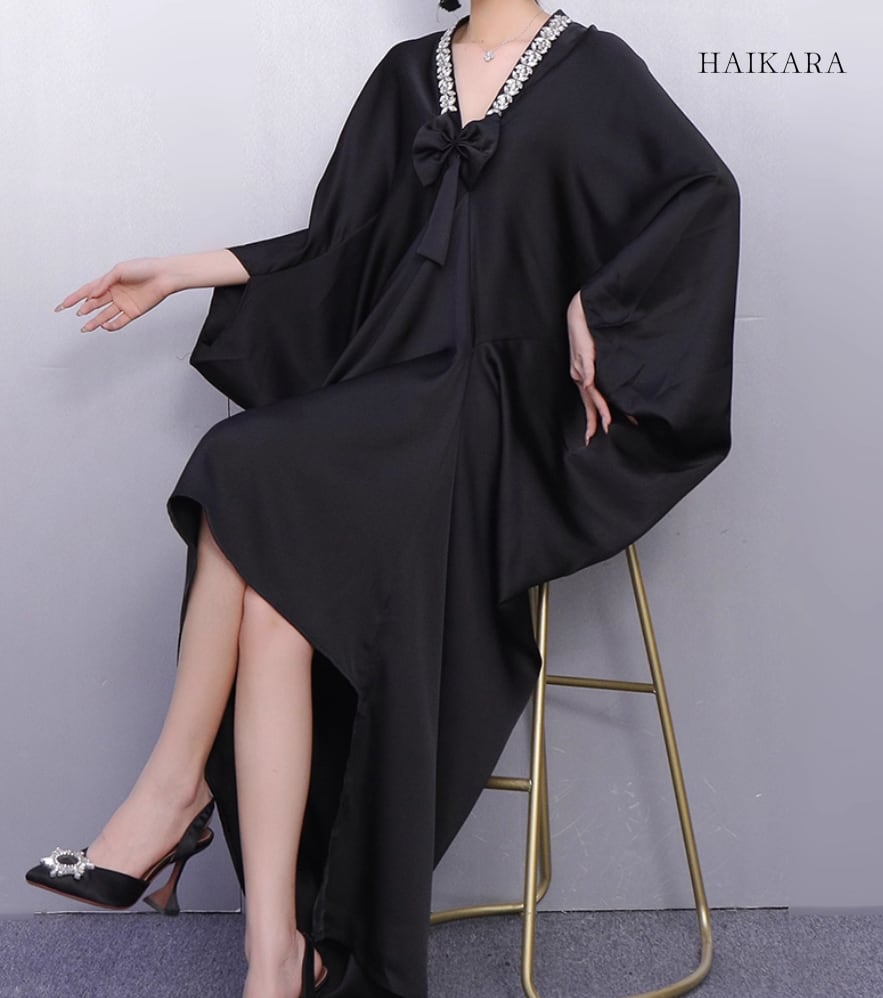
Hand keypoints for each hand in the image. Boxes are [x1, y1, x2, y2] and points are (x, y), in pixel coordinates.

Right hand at [54, 257, 174, 331]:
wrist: (164, 276)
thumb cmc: (144, 268)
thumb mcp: (119, 270)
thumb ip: (104, 282)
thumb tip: (91, 295)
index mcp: (109, 281)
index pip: (87, 290)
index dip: (74, 298)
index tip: (62, 305)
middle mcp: (115, 293)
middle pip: (95, 304)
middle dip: (85, 309)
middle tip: (77, 314)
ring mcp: (124, 303)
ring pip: (105, 315)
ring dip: (95, 321)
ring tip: (85, 328)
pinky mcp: (134, 312)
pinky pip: (120, 321)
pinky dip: (111, 325)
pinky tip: (104, 327)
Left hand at [567, 291, 611, 444]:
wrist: (582, 311)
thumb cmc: (590, 332)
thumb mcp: (595, 355)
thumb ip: (599, 371)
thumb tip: (608, 385)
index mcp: (581, 376)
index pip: (588, 401)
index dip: (592, 418)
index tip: (595, 434)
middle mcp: (578, 374)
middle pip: (588, 401)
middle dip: (595, 420)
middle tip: (598, 436)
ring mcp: (580, 365)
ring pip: (590, 391)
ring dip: (599, 407)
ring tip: (607, 421)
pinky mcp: (584, 353)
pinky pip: (587, 369)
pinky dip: (590, 380)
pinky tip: (592, 388)